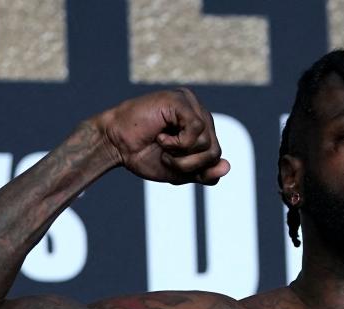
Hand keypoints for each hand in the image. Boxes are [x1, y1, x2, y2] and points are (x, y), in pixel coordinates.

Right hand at [96, 88, 229, 184]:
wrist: (116, 145)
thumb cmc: (145, 155)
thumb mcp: (180, 172)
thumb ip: (205, 172)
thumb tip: (227, 166)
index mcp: (201, 127)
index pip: (216, 155)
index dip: (197, 169)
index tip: (172, 164)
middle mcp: (198, 112)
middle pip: (215, 151)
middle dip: (190, 164)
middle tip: (166, 157)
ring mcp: (190, 103)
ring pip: (207, 143)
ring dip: (182, 155)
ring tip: (163, 146)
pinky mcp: (181, 100)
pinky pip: (196, 130)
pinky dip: (179, 143)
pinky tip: (161, 136)